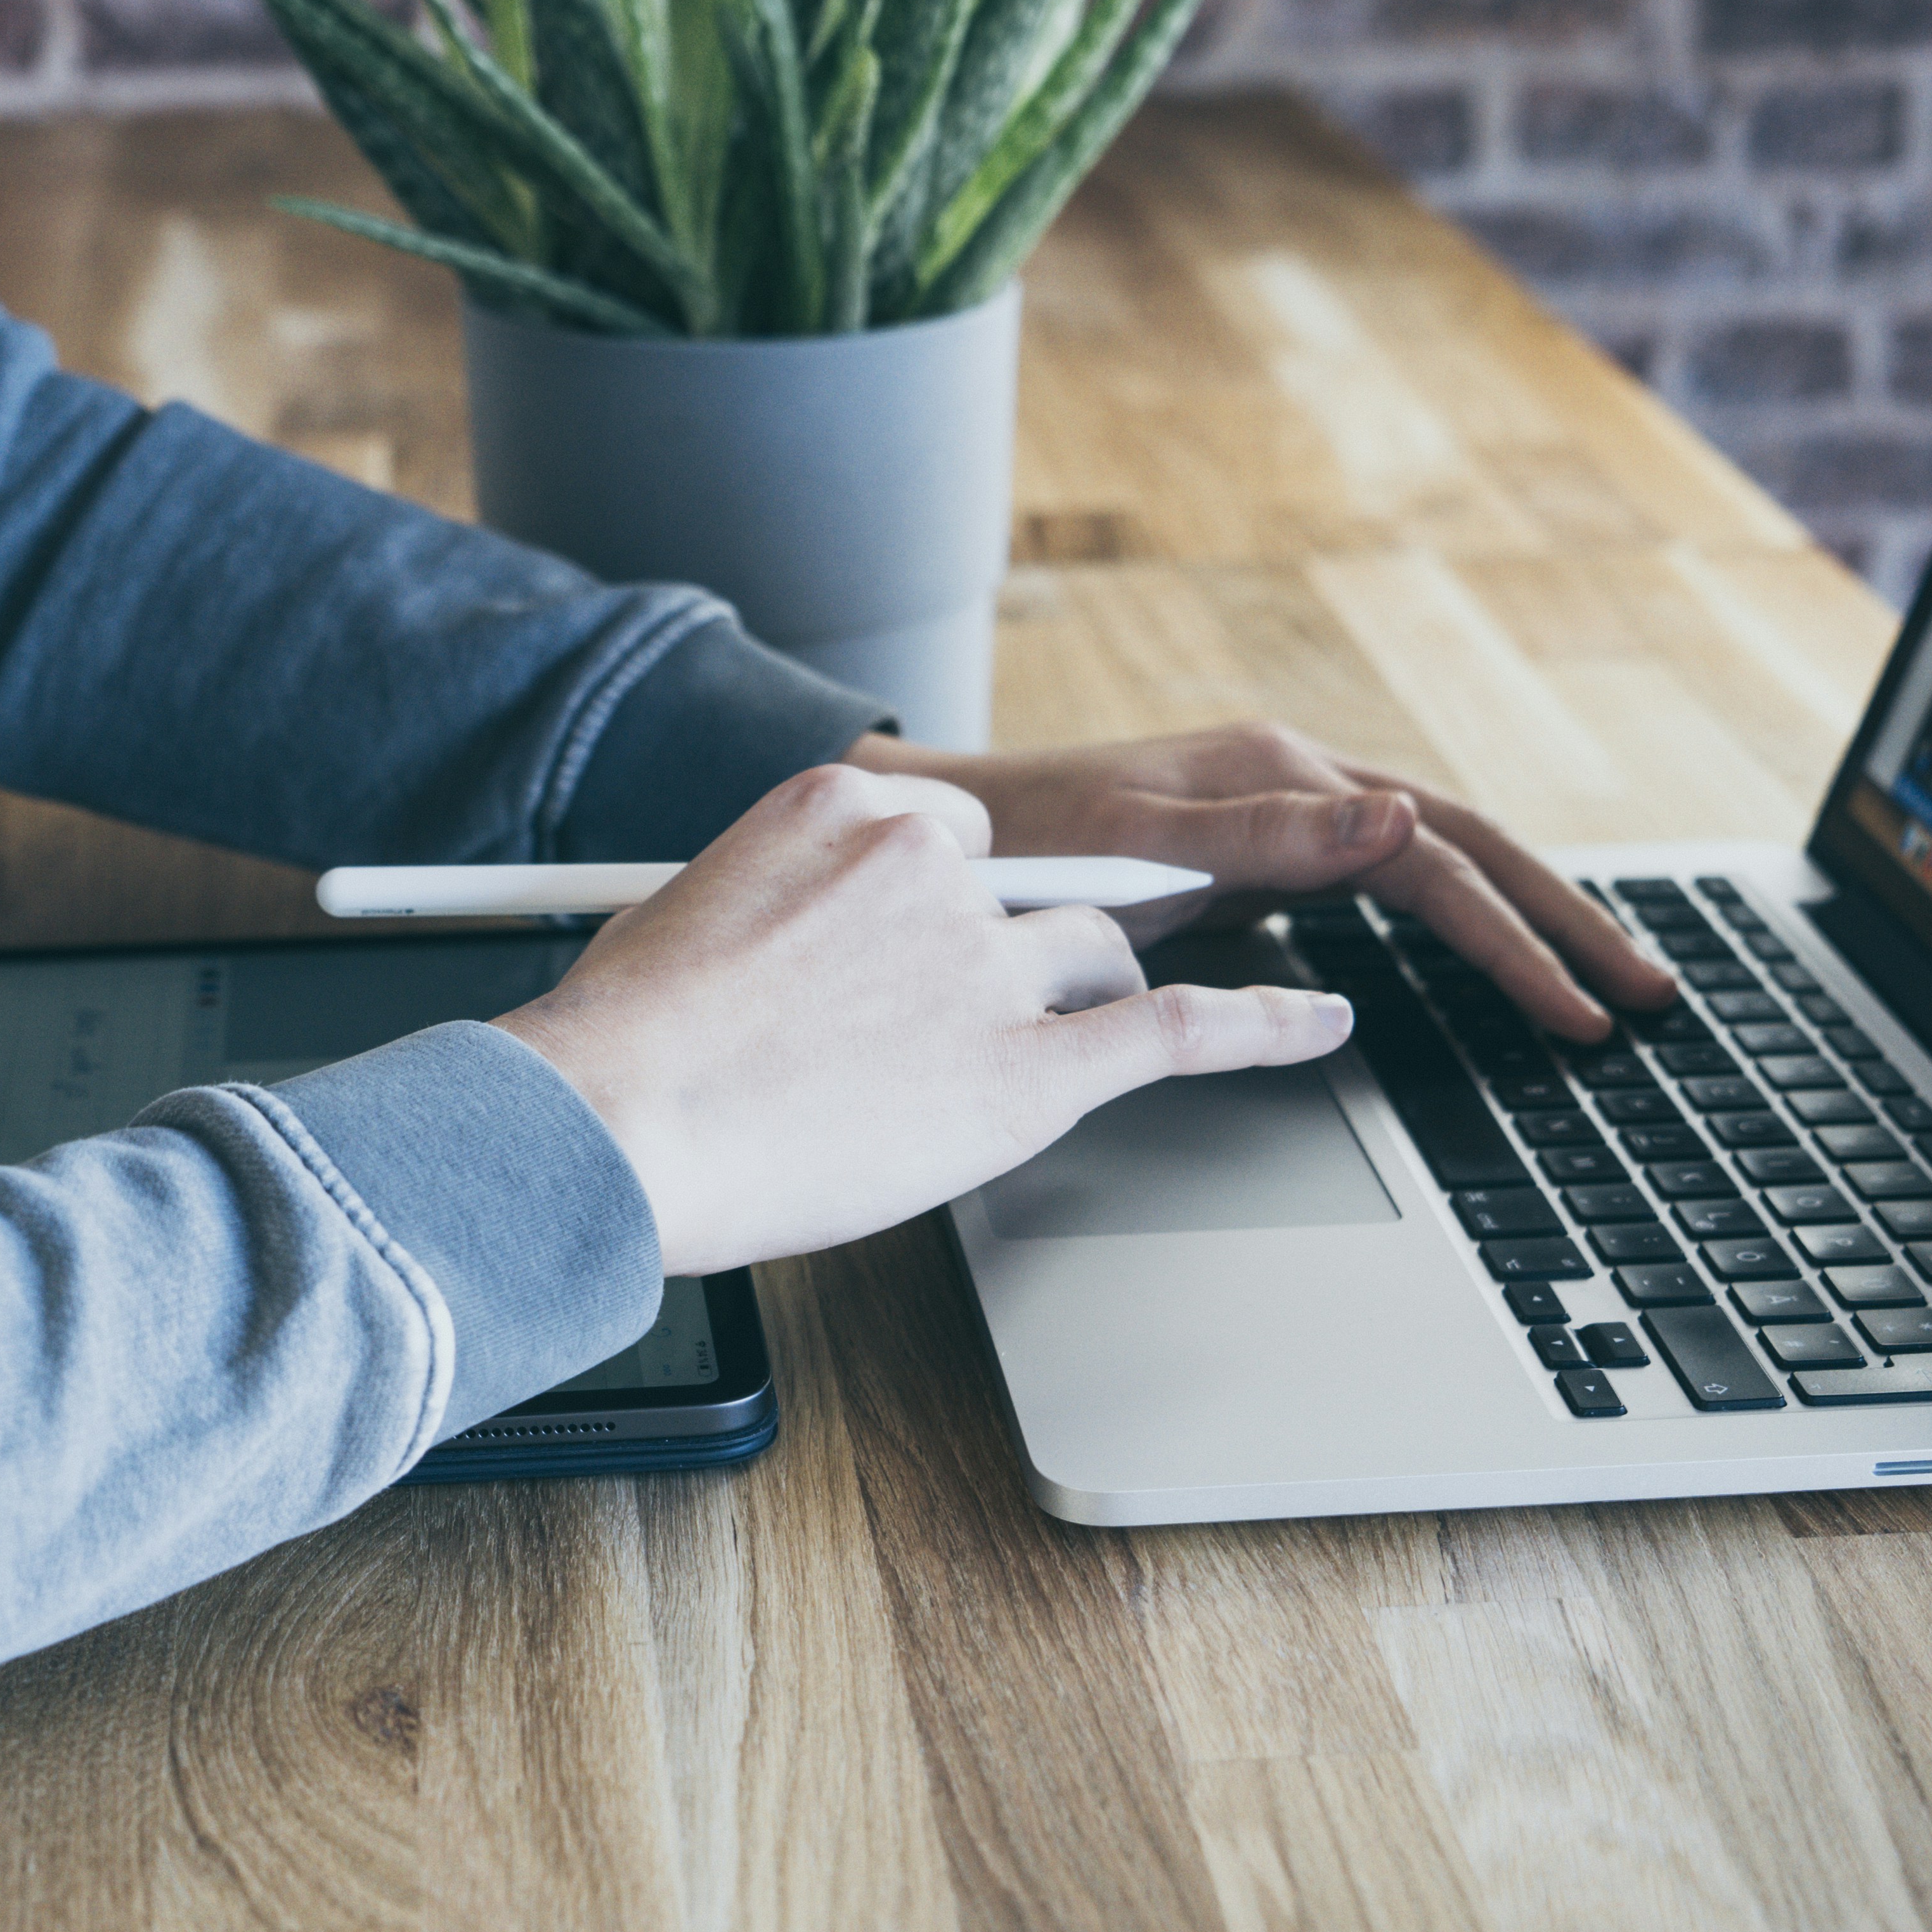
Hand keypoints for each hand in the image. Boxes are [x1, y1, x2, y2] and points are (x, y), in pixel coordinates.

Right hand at [492, 763, 1353, 1275]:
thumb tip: (806, 951)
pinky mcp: (1026, 1070)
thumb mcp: (696, 913)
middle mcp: (934, 868)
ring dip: (1071, 999)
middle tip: (953, 1014)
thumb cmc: (626, 1047)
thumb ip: (786, 907)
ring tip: (1012, 1053)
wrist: (612, 1123)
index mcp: (847, 807)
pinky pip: (1177, 1027)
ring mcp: (987, 967)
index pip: (955, 838)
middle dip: (1010, 953)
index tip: (911, 954)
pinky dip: (1264, 1021)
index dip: (943, 908)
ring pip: (1087, 958)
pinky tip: (1319, 1018)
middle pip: (1032, 895)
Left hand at [846, 721, 1675, 1041]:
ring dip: (1522, 924)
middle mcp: (1299, 783)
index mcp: (1287, 776)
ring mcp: (1280, 818)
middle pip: (1468, 851)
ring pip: (1434, 868)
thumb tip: (1401, 820)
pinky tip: (1482, 971)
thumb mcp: (1135, 834)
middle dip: (1567, 924)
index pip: (1444, 863)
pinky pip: (1380, 892)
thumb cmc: (1012, 838)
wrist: (925, 830)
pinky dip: (1449, 926)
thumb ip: (1266, 829)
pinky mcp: (1255, 857)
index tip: (1586, 1014)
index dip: (1523, 941)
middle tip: (1654, 997)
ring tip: (1599, 986)